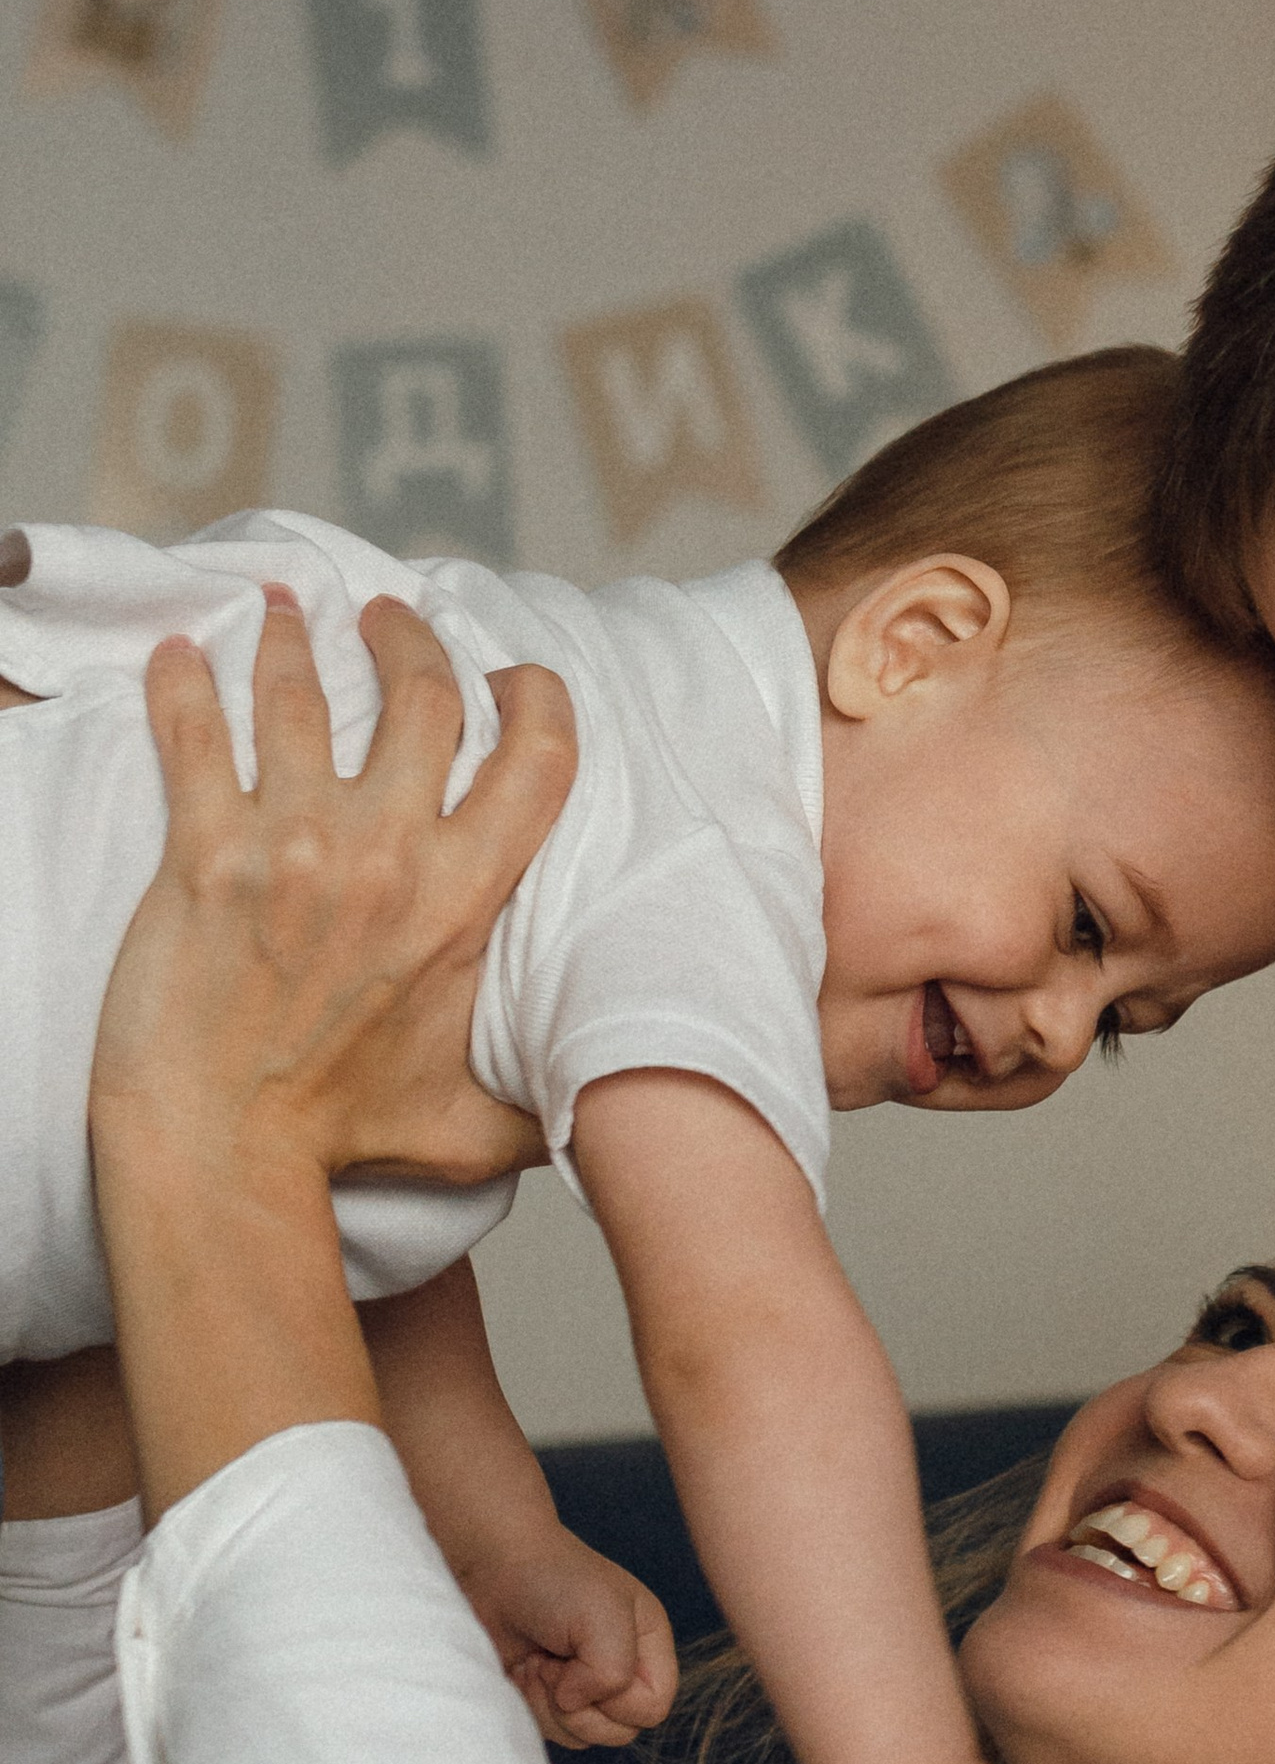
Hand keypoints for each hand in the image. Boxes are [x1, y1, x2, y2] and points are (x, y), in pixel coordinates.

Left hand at [93, 589, 569, 1198]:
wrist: (217, 1149)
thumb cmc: (337, 1138)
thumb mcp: (474, 1129)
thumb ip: (547, 1106)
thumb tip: (610, 1117)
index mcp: (464, 904)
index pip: (534, 763)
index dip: (536, 699)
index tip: (514, 676)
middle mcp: (387, 857)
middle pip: (422, 698)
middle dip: (410, 640)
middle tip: (389, 619)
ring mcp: (293, 846)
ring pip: (300, 697)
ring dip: (293, 641)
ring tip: (286, 614)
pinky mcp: (204, 853)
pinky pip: (194, 737)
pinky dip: (183, 685)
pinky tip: (175, 655)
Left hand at [459, 1523, 678, 1747]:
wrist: (492, 1566)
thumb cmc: (552, 1580)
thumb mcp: (603, 1615)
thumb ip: (612, 1672)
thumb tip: (576, 1702)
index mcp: (647, 1647)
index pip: (653, 1709)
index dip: (618, 1699)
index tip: (585, 1659)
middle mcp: (621, 1670)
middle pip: (619, 1733)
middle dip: (578, 1706)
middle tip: (554, 1663)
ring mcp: (582, 1687)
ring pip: (582, 1737)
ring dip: (550, 1706)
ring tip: (536, 1663)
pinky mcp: (546, 1698)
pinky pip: (549, 1732)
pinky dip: (530, 1706)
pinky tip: (522, 1670)